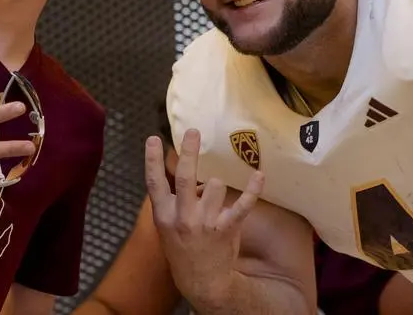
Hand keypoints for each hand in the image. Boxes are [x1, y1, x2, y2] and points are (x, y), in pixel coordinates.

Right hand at [144, 129, 263, 307]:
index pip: (154, 183)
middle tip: (193, 132)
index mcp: (165, 215)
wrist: (201, 280)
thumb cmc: (183, 249)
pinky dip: (252, 189)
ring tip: (213, 202)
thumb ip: (172, 201)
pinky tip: (259, 175)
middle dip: (189, 152)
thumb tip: (189, 173)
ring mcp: (205, 222)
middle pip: (185, 178)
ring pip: (214, 185)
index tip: (153, 138)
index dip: (152, 160)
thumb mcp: (166, 227)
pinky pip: (242, 204)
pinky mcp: (227, 227)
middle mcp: (183, 217)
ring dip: (216, 187)